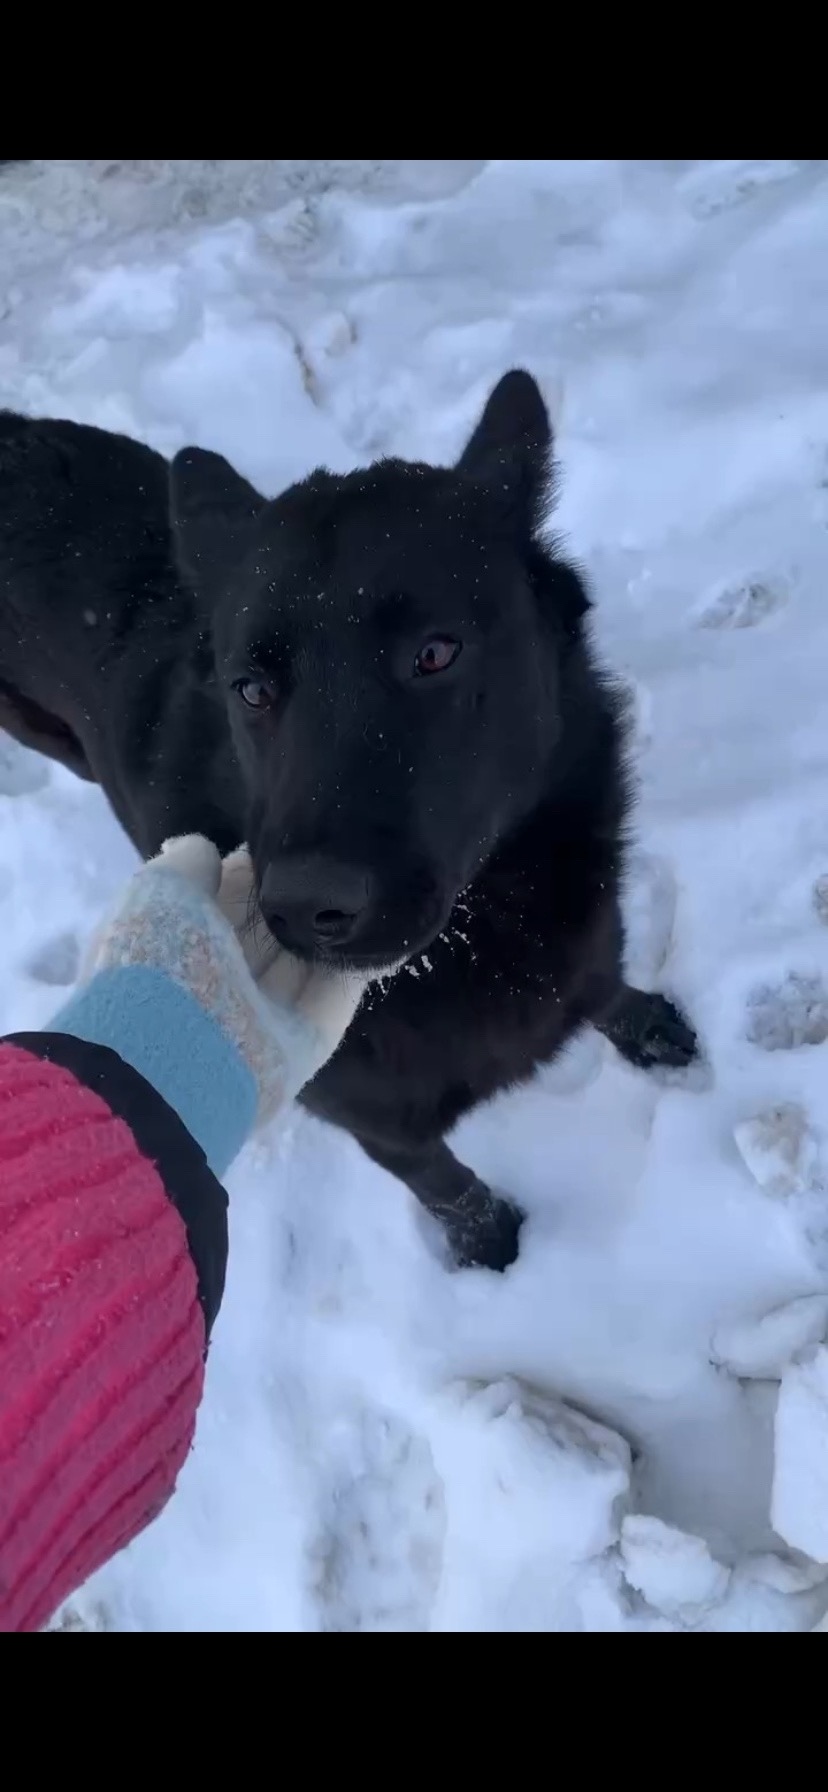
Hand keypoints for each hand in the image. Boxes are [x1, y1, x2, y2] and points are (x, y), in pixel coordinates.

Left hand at [80, 835, 369, 1120]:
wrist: (174, 1061)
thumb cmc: (157, 962)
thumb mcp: (157, 890)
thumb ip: (187, 862)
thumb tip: (203, 847)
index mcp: (172, 946)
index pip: (220, 898)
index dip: (251, 867)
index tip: (284, 838)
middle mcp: (217, 981)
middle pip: (266, 929)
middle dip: (295, 896)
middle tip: (336, 854)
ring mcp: (262, 1016)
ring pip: (304, 960)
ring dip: (332, 926)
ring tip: (370, 881)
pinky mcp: (305, 1044)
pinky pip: (338, 994)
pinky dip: (362, 962)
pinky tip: (391, 924)